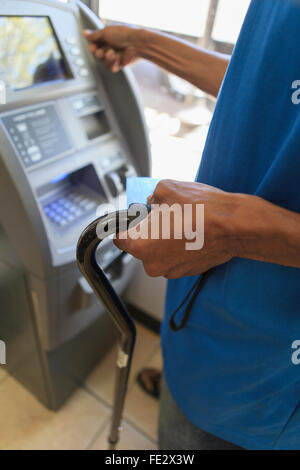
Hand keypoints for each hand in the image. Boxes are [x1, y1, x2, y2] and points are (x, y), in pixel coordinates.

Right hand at [83, 26, 140, 71]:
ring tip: (113, 54)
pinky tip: (117, 60)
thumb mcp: (106, 32)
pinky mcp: (120, 64)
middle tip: (101, 52)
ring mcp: (115, 56)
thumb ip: (95, 35)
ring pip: (105, 62)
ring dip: (108, 59)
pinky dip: (114, 65)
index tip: (93, 47)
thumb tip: (85, 33)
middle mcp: (110, 47)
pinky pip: (112, 68)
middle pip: (98, 55)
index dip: (93, 48)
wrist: (137, 44)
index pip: (95, 45)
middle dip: (99, 54)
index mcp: (107, 38)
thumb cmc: (124, 35)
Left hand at [114, 180, 240, 278]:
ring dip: (165, 240)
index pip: (118, 238)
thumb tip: (151, 202)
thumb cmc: (199, 210)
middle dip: (148, 231)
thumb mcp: (165, 189)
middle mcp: (153, 263)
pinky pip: (176, 257)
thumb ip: (150, 198)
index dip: (125, 225)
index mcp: (140, 245)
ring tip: (182, 223)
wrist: (232, 226)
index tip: (131, 219)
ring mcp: (171, 271)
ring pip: (160, 253)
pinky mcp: (188, 272)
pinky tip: (191, 232)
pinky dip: (179, 247)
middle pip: (140, 246)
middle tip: (163, 215)